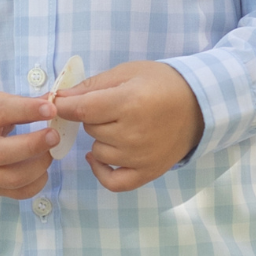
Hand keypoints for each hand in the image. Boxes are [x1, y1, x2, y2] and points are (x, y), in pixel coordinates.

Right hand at [0, 92, 55, 197]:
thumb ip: (19, 103)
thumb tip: (53, 102)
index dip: (26, 110)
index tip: (50, 109)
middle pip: (2, 153)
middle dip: (33, 145)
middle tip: (53, 136)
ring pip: (12, 178)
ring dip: (39, 166)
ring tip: (49, 152)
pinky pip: (17, 193)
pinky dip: (36, 183)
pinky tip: (41, 170)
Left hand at [49, 61, 204, 191]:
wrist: (199, 105)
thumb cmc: (162, 84)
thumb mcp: (127, 73)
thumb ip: (91, 86)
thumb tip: (59, 98)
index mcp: (130, 103)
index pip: (82, 110)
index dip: (63, 106)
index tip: (56, 103)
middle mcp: (134, 133)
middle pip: (91, 129)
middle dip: (94, 117)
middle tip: (114, 107)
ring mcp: (141, 156)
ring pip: (99, 151)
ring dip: (102, 139)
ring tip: (121, 125)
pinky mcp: (148, 172)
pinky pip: (113, 182)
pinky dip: (101, 171)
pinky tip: (98, 158)